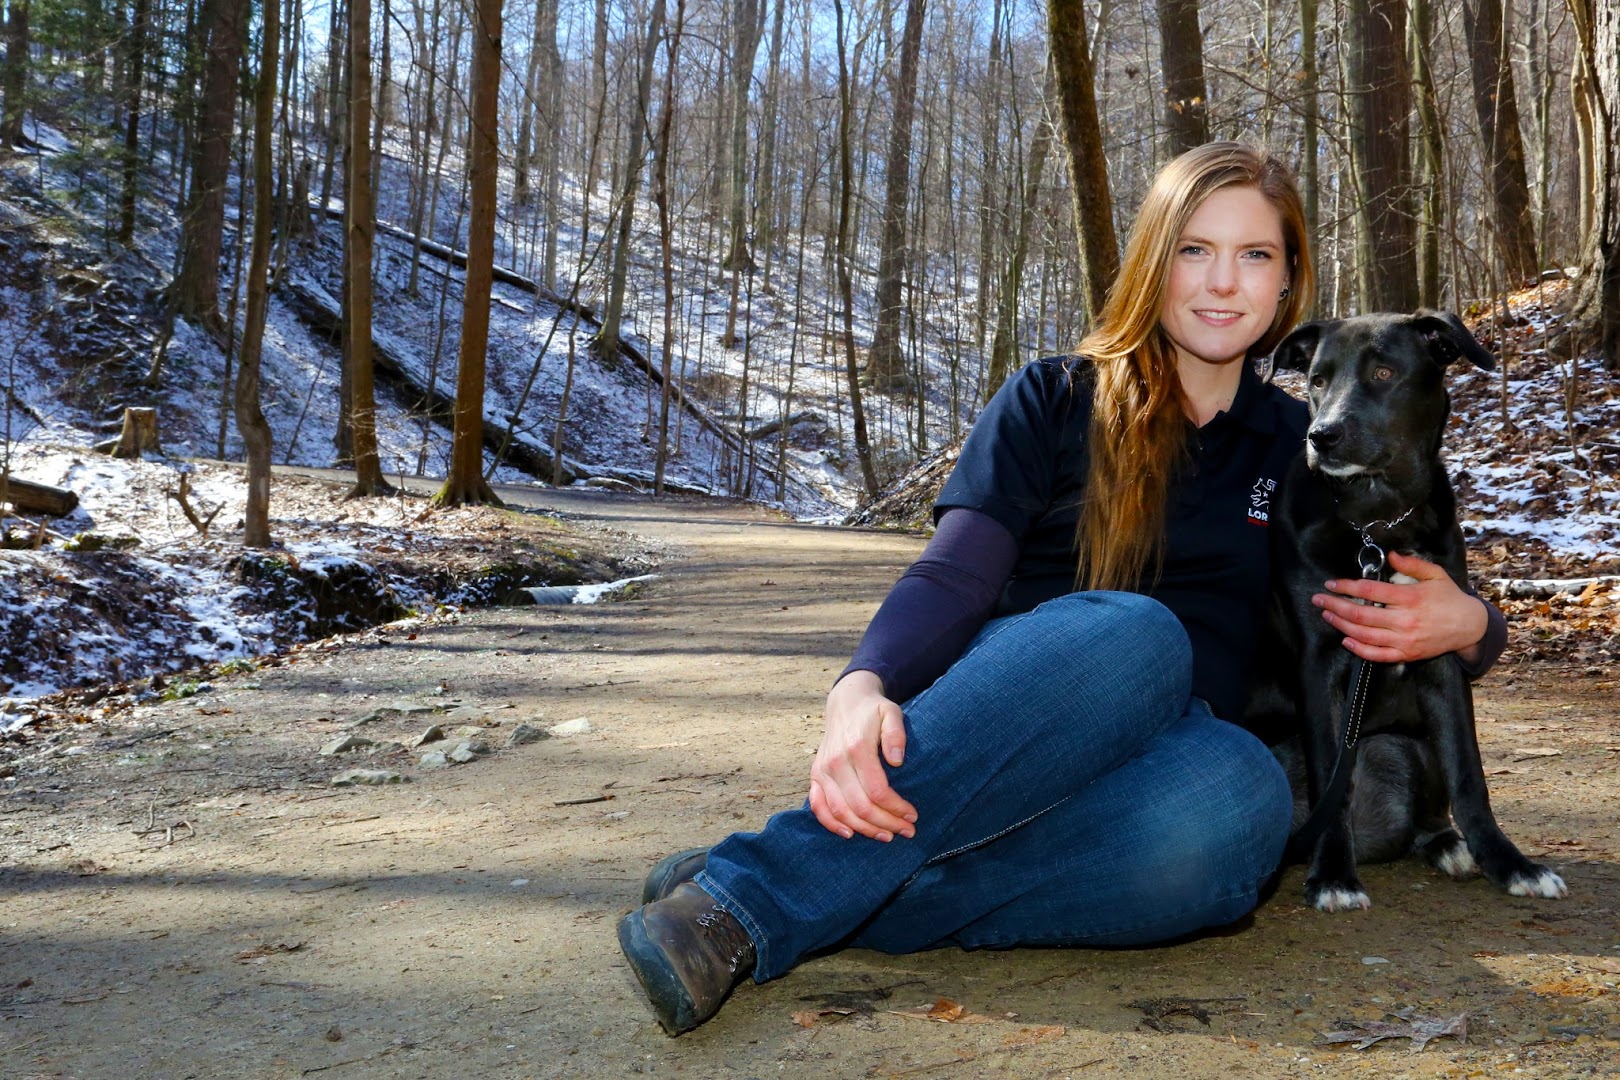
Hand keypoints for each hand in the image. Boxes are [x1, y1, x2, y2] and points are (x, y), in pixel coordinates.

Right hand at [809, 670, 917, 841]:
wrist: (846, 703)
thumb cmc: (873, 711)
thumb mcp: (891, 712)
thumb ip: (896, 733)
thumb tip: (897, 761)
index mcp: (857, 748)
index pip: (877, 790)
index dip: (896, 808)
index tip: (913, 815)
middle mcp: (836, 762)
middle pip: (861, 806)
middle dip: (886, 824)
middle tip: (907, 831)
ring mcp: (822, 770)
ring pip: (841, 811)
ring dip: (865, 829)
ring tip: (887, 836)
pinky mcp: (815, 775)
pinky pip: (818, 806)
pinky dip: (831, 824)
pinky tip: (849, 834)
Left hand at [1312, 550, 1487, 663]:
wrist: (1470, 626)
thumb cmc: (1450, 598)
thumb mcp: (1435, 575)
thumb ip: (1412, 564)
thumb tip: (1390, 554)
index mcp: (1410, 597)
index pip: (1369, 590)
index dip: (1346, 586)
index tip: (1331, 584)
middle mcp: (1405, 620)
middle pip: (1360, 613)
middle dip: (1335, 606)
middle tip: (1318, 600)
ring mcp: (1405, 640)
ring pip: (1364, 634)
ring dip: (1341, 624)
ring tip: (1327, 615)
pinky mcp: (1407, 654)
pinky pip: (1377, 655)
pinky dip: (1358, 649)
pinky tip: (1345, 640)